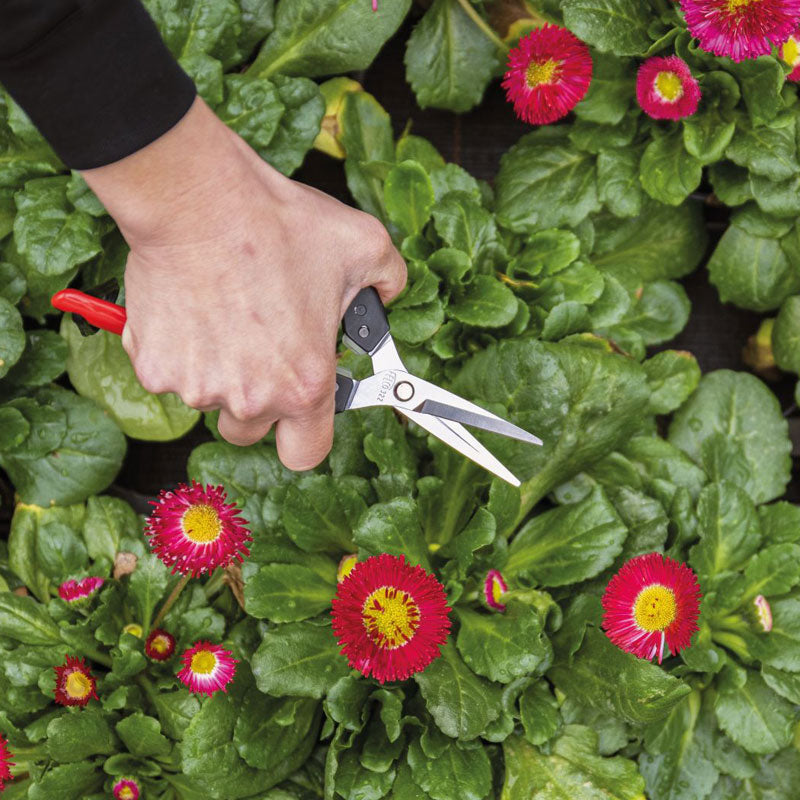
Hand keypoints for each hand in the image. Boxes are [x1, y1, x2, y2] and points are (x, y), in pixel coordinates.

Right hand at [81, 97, 405, 469]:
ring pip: (209, 399)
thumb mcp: (364, 247)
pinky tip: (194, 306)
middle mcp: (250, 398)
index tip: (303, 414)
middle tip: (261, 351)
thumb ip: (388, 284)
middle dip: (257, 402)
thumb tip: (387, 296)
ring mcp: (197, 387)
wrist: (199, 201)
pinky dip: (180, 349)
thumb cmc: (278, 225)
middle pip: (251, 430)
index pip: (306, 454)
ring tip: (228, 314)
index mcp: (304, 386)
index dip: (305, 437)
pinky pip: (170, 372)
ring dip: (218, 371)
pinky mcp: (154, 367)